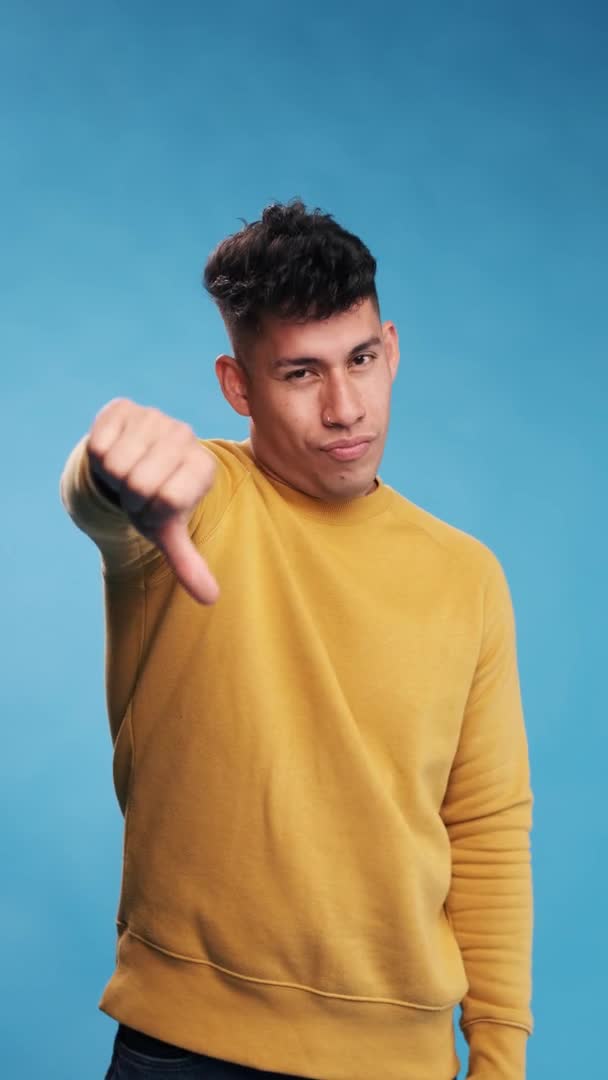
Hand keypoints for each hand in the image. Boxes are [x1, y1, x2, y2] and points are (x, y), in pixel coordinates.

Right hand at [86, 397, 219, 604]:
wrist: (131, 463)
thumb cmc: (154, 500)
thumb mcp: (169, 531)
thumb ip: (189, 564)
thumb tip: (210, 599)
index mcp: (203, 468)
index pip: (168, 499)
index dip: (150, 512)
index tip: (154, 506)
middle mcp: (185, 436)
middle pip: (139, 482)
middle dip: (130, 496)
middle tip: (136, 490)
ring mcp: (155, 416)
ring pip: (117, 463)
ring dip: (113, 476)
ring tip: (126, 471)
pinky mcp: (124, 407)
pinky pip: (99, 441)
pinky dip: (99, 454)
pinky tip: (113, 451)